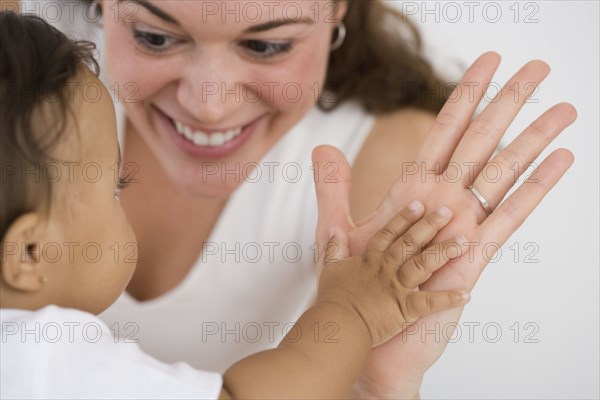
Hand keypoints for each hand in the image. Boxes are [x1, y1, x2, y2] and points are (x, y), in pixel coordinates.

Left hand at [312, 52, 575, 397]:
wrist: (367, 333)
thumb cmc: (358, 286)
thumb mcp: (339, 231)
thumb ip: (333, 189)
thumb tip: (322, 147)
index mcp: (414, 190)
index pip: (444, 132)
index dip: (464, 97)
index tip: (486, 63)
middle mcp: (444, 202)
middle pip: (481, 141)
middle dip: (508, 102)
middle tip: (538, 67)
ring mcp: (462, 226)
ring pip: (503, 171)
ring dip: (533, 138)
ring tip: (563, 108)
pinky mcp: (474, 255)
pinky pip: (510, 215)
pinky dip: (535, 187)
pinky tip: (560, 160)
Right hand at [318, 202, 470, 346]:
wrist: (337, 324)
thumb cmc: (333, 300)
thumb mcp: (329, 269)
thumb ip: (333, 248)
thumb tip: (333, 231)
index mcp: (370, 260)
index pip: (389, 233)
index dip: (404, 218)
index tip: (419, 205)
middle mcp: (386, 269)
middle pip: (410, 242)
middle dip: (429, 225)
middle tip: (447, 211)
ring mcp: (397, 287)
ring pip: (423, 264)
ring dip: (444, 252)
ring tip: (464, 241)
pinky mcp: (404, 309)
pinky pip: (430, 302)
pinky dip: (448, 299)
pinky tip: (466, 294)